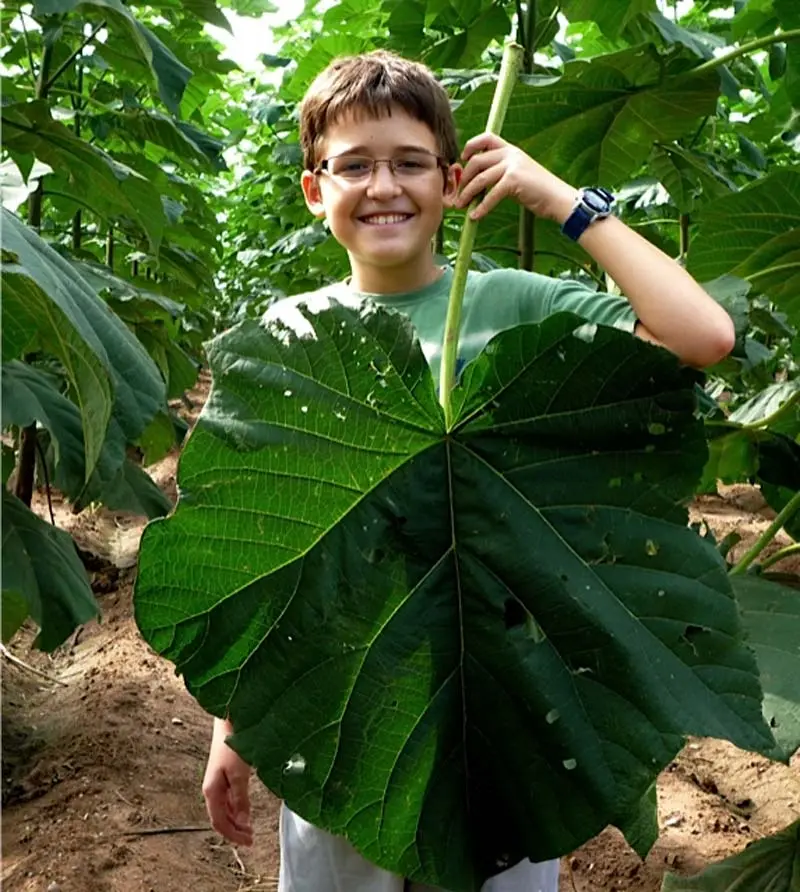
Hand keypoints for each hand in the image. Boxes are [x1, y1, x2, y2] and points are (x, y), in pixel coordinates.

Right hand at [202, 718, 253, 845]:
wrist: (230, 721)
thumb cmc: (233, 745)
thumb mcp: (239, 774)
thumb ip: (240, 799)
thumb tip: (242, 822)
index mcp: (211, 791)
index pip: (219, 822)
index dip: (233, 835)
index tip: (248, 842)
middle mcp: (211, 788)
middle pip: (220, 817)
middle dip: (234, 830)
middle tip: (250, 838)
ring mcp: (217, 781)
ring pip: (224, 809)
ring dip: (236, 820)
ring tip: (249, 827)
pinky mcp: (223, 774)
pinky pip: (228, 798)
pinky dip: (236, 808)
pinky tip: (245, 809)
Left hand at [455, 133, 575, 222]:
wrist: (558, 198)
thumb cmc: (538, 190)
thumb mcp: (518, 174)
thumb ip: (500, 172)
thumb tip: (478, 183)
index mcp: (511, 150)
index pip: (486, 138)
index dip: (471, 146)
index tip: (463, 159)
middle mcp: (511, 154)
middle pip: (476, 161)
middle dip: (463, 179)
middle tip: (458, 194)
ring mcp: (512, 166)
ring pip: (480, 178)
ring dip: (467, 194)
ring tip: (462, 206)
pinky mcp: (514, 180)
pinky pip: (490, 194)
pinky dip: (481, 207)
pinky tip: (475, 216)